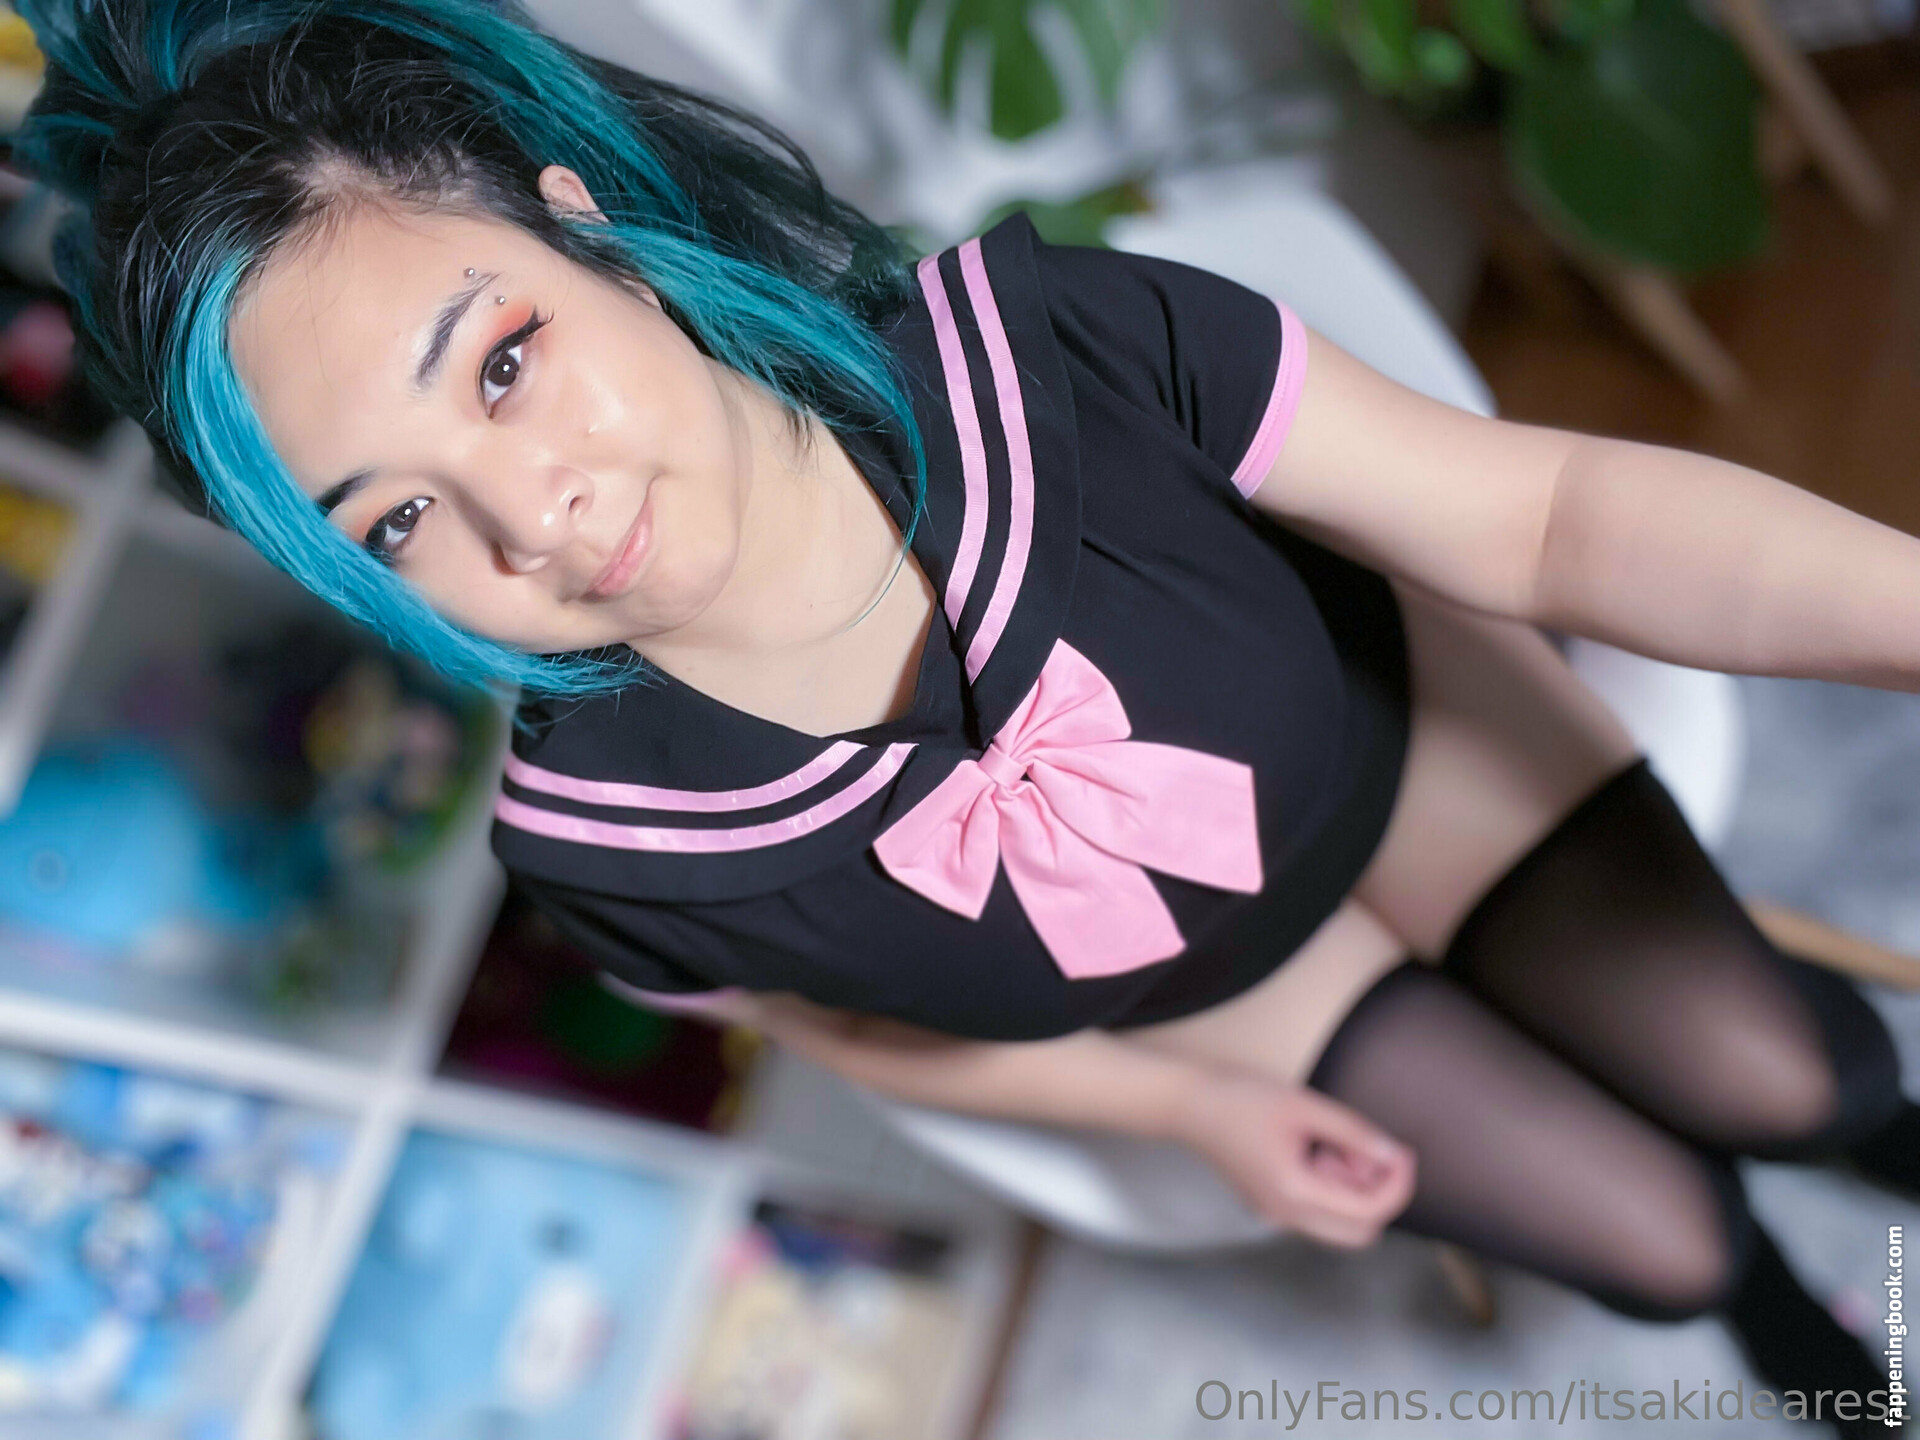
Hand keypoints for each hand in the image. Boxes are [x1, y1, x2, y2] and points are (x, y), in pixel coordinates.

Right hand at [1171, 1069, 1416, 1247]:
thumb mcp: (1305, 1106)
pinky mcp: (1270, 1205)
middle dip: (1378, 1193)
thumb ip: (1354, 1132)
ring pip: (1339, 1222)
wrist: (1189, 1104)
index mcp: (1294, 1194)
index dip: (1397, 1185)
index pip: (1368, 1212)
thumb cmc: (1241, 1098)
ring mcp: (1276, 1215)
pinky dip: (1331, 1186)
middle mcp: (1286, 1216)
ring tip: (1335, 1140)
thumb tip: (1393, 1154)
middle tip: (1375, 1150)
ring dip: (1352, 1187)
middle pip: (1359, 1231)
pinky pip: (1317, 1210)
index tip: (1404, 1153)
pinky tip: (1317, 1148)